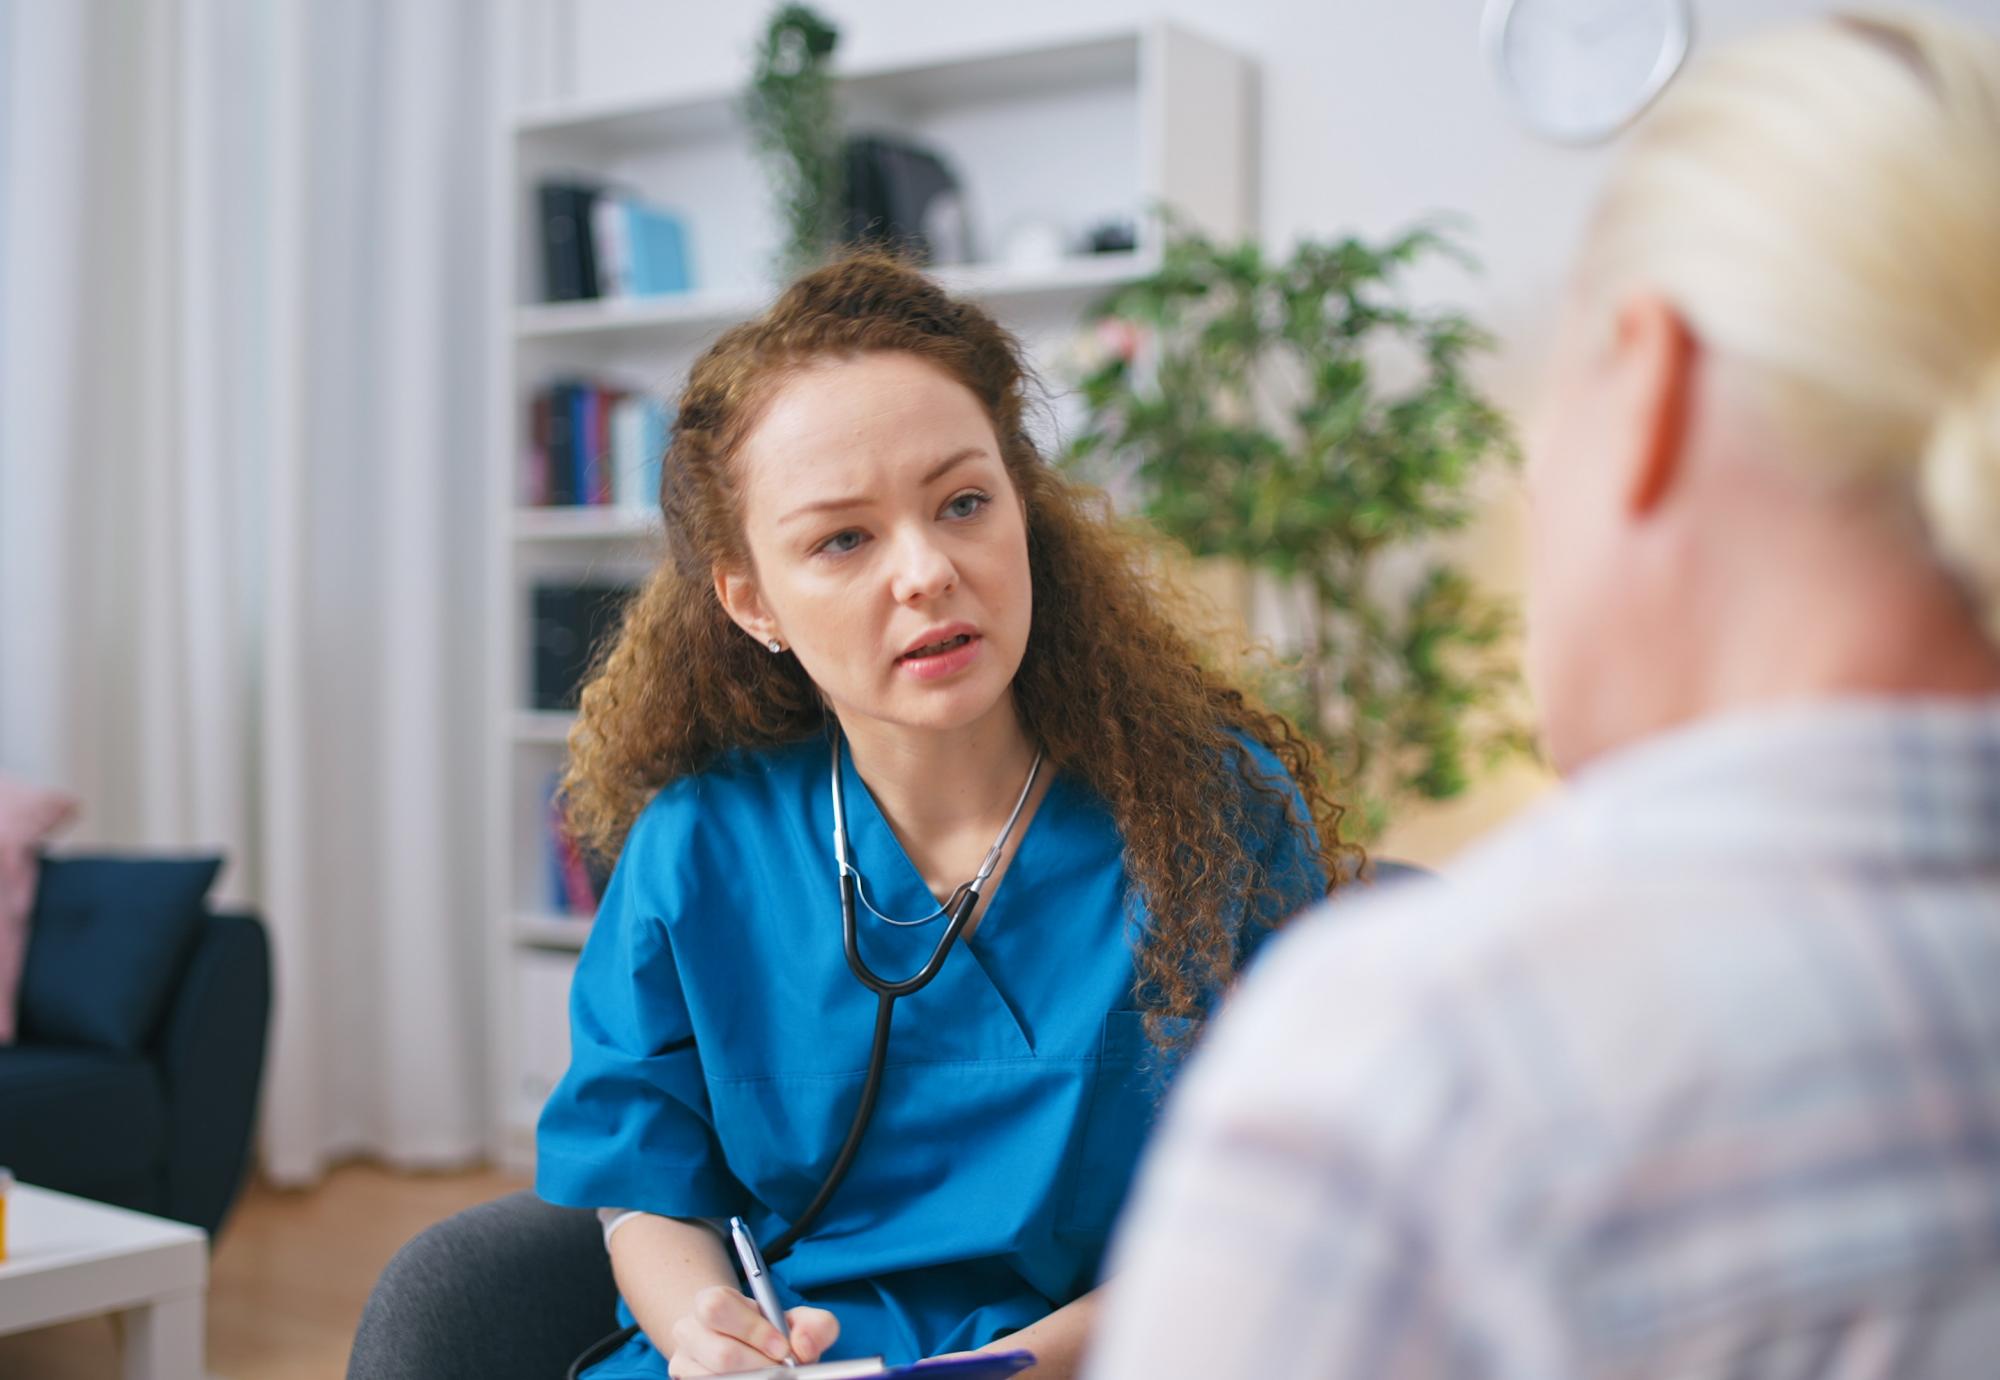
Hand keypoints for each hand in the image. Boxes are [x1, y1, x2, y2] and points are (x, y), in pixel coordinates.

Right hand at [665, 1286, 838, 1376]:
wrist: (747, 1351)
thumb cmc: (771, 1334)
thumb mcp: (796, 1321)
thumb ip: (813, 1326)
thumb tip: (803, 1345)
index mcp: (711, 1302)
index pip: (718, 1307)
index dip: (753, 1329)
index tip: (783, 1347)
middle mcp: (689, 1331)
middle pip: (720, 1353)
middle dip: (760, 1365)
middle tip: (781, 1368)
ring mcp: (684, 1363)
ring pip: (716, 1377)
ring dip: (751, 1379)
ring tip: (770, 1375)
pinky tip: (755, 1379)